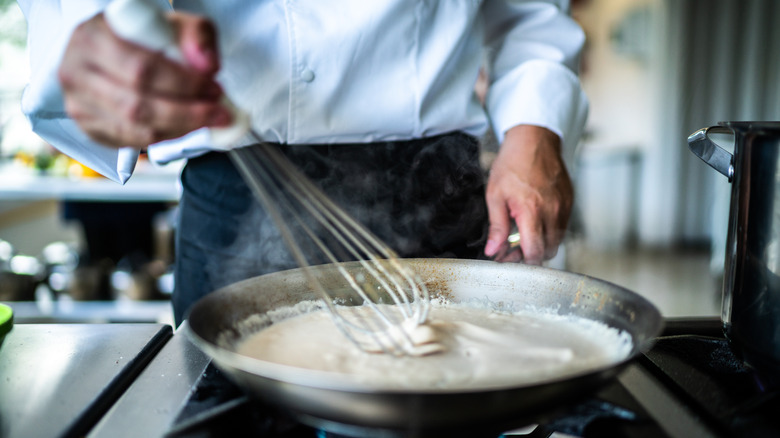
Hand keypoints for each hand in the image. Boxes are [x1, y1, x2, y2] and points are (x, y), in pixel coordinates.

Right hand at [58, 11, 232, 147]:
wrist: (111, 50)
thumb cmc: (141, 36)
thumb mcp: (172, 24)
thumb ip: (197, 36)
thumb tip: (208, 66)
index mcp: (92, 37)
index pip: (142, 68)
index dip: (184, 84)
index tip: (213, 87)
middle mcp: (76, 72)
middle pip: (137, 105)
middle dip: (187, 112)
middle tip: (217, 110)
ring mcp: (79, 104)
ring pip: (135, 128)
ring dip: (180, 128)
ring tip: (206, 119)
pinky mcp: (89, 128)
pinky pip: (131, 142)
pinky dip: (164, 137)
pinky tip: (184, 127)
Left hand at [483, 125, 572, 263]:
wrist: (535, 139)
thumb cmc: (513, 163)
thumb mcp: (495, 195)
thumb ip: (496, 227)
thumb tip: (493, 251)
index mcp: (531, 210)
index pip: (534, 252)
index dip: (521, 261)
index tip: (508, 257)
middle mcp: (552, 211)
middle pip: (547, 251)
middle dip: (530, 254)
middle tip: (514, 247)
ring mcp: (564, 207)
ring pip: (557, 241)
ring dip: (541, 243)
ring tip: (524, 232)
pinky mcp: (570, 202)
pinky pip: (563, 227)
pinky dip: (550, 230)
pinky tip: (536, 220)